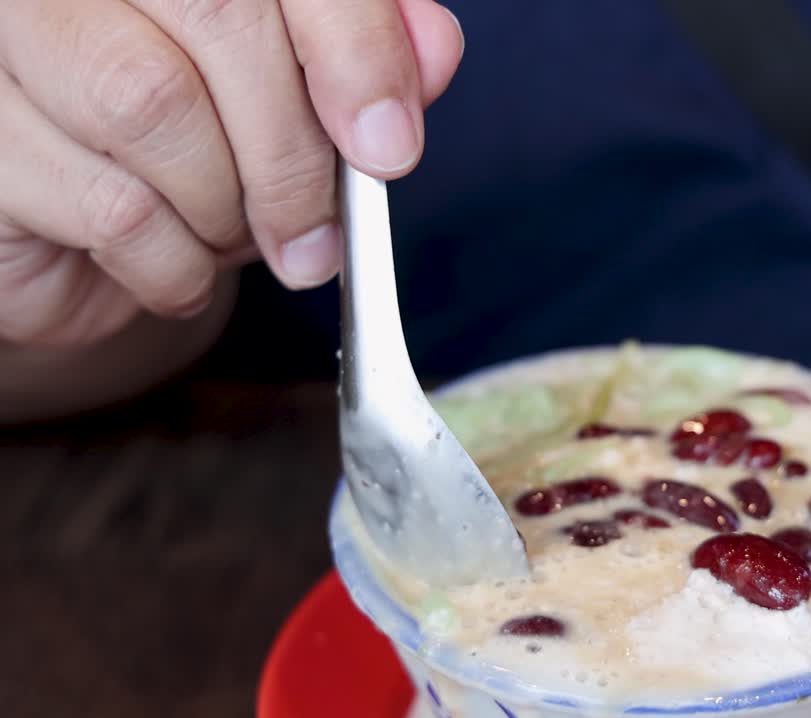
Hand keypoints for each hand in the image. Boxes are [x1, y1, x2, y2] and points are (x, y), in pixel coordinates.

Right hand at [0, 0, 463, 345]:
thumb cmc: (193, 134)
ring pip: (152, 107)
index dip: (354, 46)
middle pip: (219, 18)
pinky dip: (173, 264)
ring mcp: (4, 36)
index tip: (390, 147)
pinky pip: (110, 206)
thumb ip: (366, 52)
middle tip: (320, 240)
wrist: (70, 226)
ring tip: (231, 237)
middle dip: (294, 152)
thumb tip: (432, 51)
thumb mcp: (294, 88)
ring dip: (226, 209)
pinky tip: (173, 264)